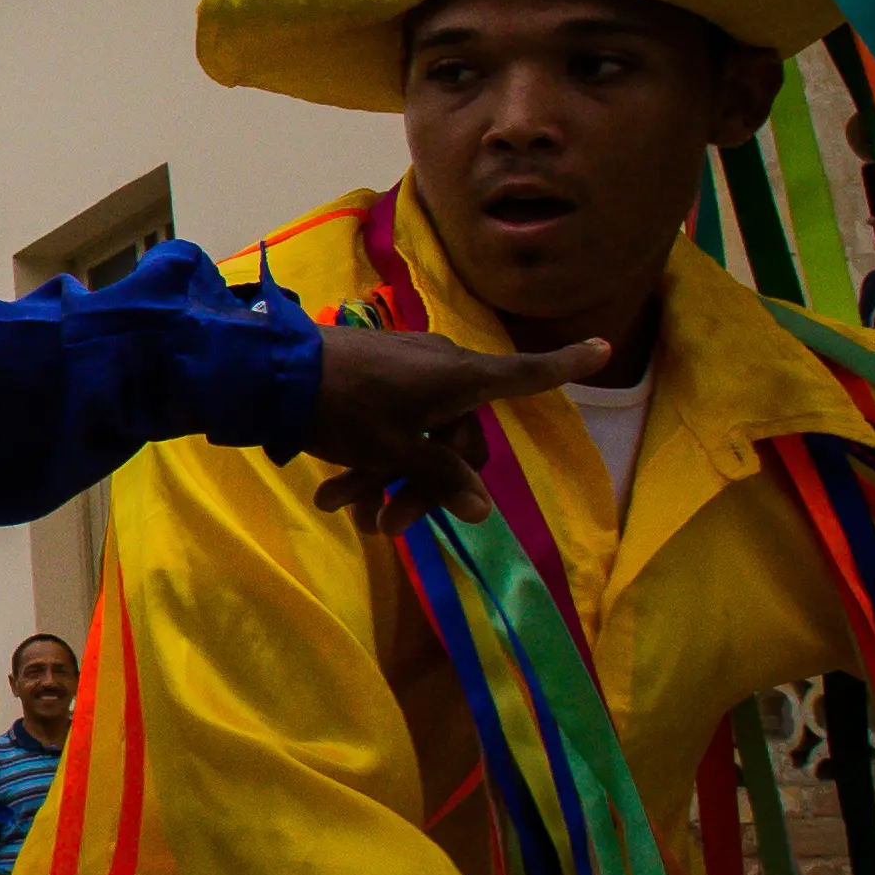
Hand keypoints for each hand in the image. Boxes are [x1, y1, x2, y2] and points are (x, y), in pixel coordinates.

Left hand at [302, 323, 615, 521]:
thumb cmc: (345, 409)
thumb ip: (441, 478)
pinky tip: (333, 495)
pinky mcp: (374, 375)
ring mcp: (406, 369)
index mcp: (460, 378)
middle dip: (423, 487)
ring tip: (346, 512)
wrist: (271, 374)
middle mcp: (441, 368)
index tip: (603, 347)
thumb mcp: (395, 452)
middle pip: (456, 439)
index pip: (525, 375)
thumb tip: (484, 511)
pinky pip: (388, 423)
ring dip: (384, 480)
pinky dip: (367, 458)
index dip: (563, 366)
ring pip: (415, 437)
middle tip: (388, 527)